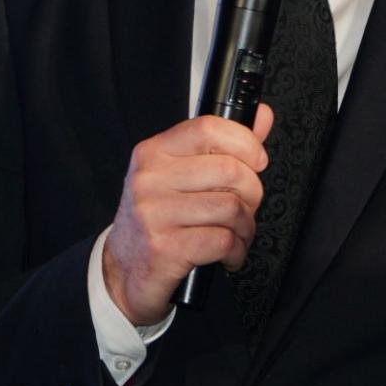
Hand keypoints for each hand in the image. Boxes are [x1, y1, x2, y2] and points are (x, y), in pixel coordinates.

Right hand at [102, 105, 273, 325]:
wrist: (124, 268)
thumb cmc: (157, 218)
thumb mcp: (180, 176)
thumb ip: (222, 145)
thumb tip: (261, 116)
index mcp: (154, 152)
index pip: (208, 128)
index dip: (245, 142)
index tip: (256, 161)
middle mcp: (150, 178)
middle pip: (229, 170)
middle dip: (253, 193)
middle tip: (247, 207)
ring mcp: (154, 213)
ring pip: (231, 207)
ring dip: (246, 227)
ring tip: (238, 234)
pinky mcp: (164, 247)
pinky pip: (222, 241)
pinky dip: (236, 251)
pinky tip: (228, 254)